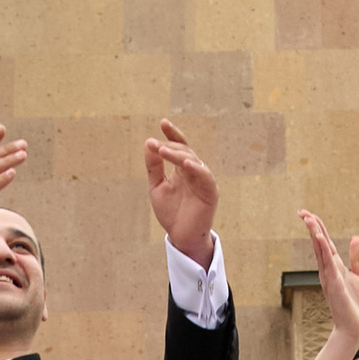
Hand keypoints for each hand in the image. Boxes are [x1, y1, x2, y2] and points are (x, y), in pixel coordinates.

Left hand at [145, 118, 217, 262]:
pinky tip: (185, 163)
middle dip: (169, 145)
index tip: (163, 122)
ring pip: (192, 160)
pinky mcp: (210, 191)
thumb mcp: (157, 187)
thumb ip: (153, 167)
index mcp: (182, 169)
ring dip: (177, 154)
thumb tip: (148, 144)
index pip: (179, 146)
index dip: (172, 133)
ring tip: (162, 151)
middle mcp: (194, 171)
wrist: (181, 237)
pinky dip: (196, 168)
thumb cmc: (171, 213)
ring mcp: (203, 180)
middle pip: (184, 150)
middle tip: (154, 145)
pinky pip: (204, 176)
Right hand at [298, 211, 358, 351]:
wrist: (355, 327)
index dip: (318, 227)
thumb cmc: (356, 305)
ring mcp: (330, 277)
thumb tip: (355, 237)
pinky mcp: (335, 285)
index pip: (325, 243)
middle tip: (301, 211)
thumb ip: (356, 258)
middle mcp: (328, 270)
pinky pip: (329, 265)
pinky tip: (321, 238)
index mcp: (334, 267)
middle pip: (319, 244)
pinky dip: (325, 251)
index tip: (308, 214)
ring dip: (316, 235)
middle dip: (311, 227)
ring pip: (321, 251)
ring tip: (309, 219)